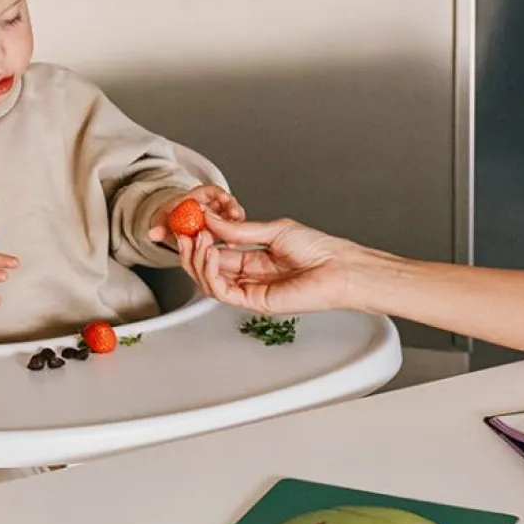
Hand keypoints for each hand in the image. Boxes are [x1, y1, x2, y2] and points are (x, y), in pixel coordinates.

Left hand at [147, 182, 245, 245]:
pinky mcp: (223, 232)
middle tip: (235, 215)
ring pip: (233, 219)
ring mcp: (220, 219)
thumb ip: (160, 226)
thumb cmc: (172, 220)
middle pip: (228, 203)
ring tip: (234, 234)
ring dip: (236, 226)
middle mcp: (214, 206)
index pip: (213, 191)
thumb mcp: (164, 221)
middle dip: (233, 209)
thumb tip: (153, 233)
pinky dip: (232, 238)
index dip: (220, 194)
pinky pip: (231, 233)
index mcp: (200, 197)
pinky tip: (231, 246)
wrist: (174, 229)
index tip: (224, 198)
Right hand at [176, 215, 364, 314]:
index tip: (189, 224)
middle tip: (184, 232)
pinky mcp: (254, 302)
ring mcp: (250, 290)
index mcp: (253, 259)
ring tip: (197, 240)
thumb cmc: (319, 250)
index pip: (217, 251)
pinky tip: (210, 254)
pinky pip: (222, 291)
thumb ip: (240, 230)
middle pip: (208, 268)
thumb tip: (211, 221)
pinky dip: (210, 273)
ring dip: (197, 260)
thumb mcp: (274, 230)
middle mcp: (249, 276)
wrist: (338, 268)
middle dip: (192, 250)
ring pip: (209, 281)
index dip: (200, 239)